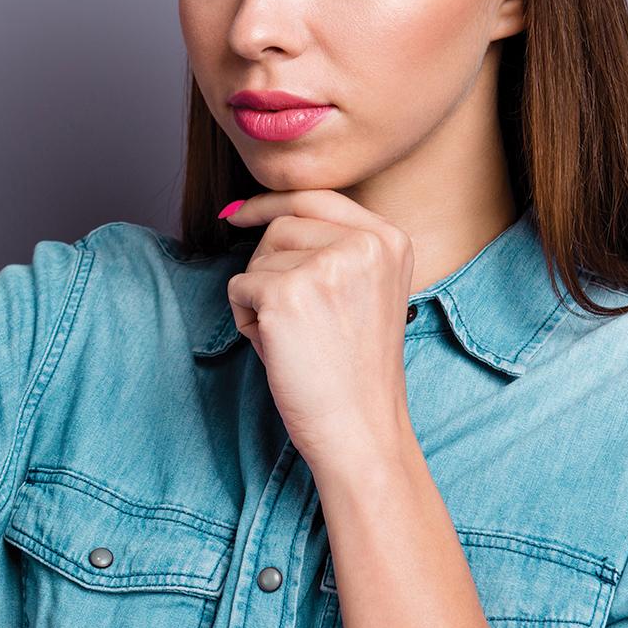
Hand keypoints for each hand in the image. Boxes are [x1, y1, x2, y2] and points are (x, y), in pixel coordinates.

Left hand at [221, 189, 416, 466]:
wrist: (361, 430)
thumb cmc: (353, 369)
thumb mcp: (365, 290)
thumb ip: (332, 247)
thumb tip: (251, 208)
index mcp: (389, 240)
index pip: (316, 197)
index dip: (271, 203)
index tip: (238, 214)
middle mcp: (363, 245)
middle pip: (282, 225)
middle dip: (268, 268)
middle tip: (292, 319)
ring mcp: (325, 267)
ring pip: (258, 256)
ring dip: (259, 297)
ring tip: (293, 338)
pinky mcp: (286, 294)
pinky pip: (238, 288)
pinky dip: (245, 320)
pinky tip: (278, 349)